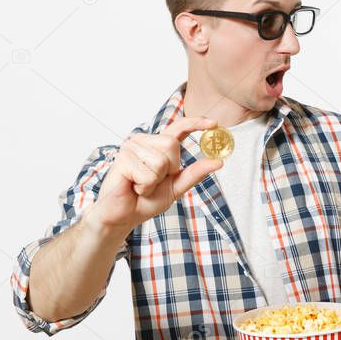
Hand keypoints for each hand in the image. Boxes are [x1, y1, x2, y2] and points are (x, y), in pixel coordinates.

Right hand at [87, 116, 223, 232]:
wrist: (123, 216)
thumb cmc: (145, 201)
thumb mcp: (176, 187)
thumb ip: (195, 174)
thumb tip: (218, 162)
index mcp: (158, 146)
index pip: (179, 128)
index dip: (196, 123)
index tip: (214, 124)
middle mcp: (144, 141)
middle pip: (172, 145)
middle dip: (169, 170)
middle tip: (153, 182)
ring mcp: (131, 147)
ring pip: (161, 161)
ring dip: (154, 181)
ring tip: (141, 185)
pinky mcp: (122, 158)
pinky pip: (148, 174)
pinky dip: (145, 187)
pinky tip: (134, 187)